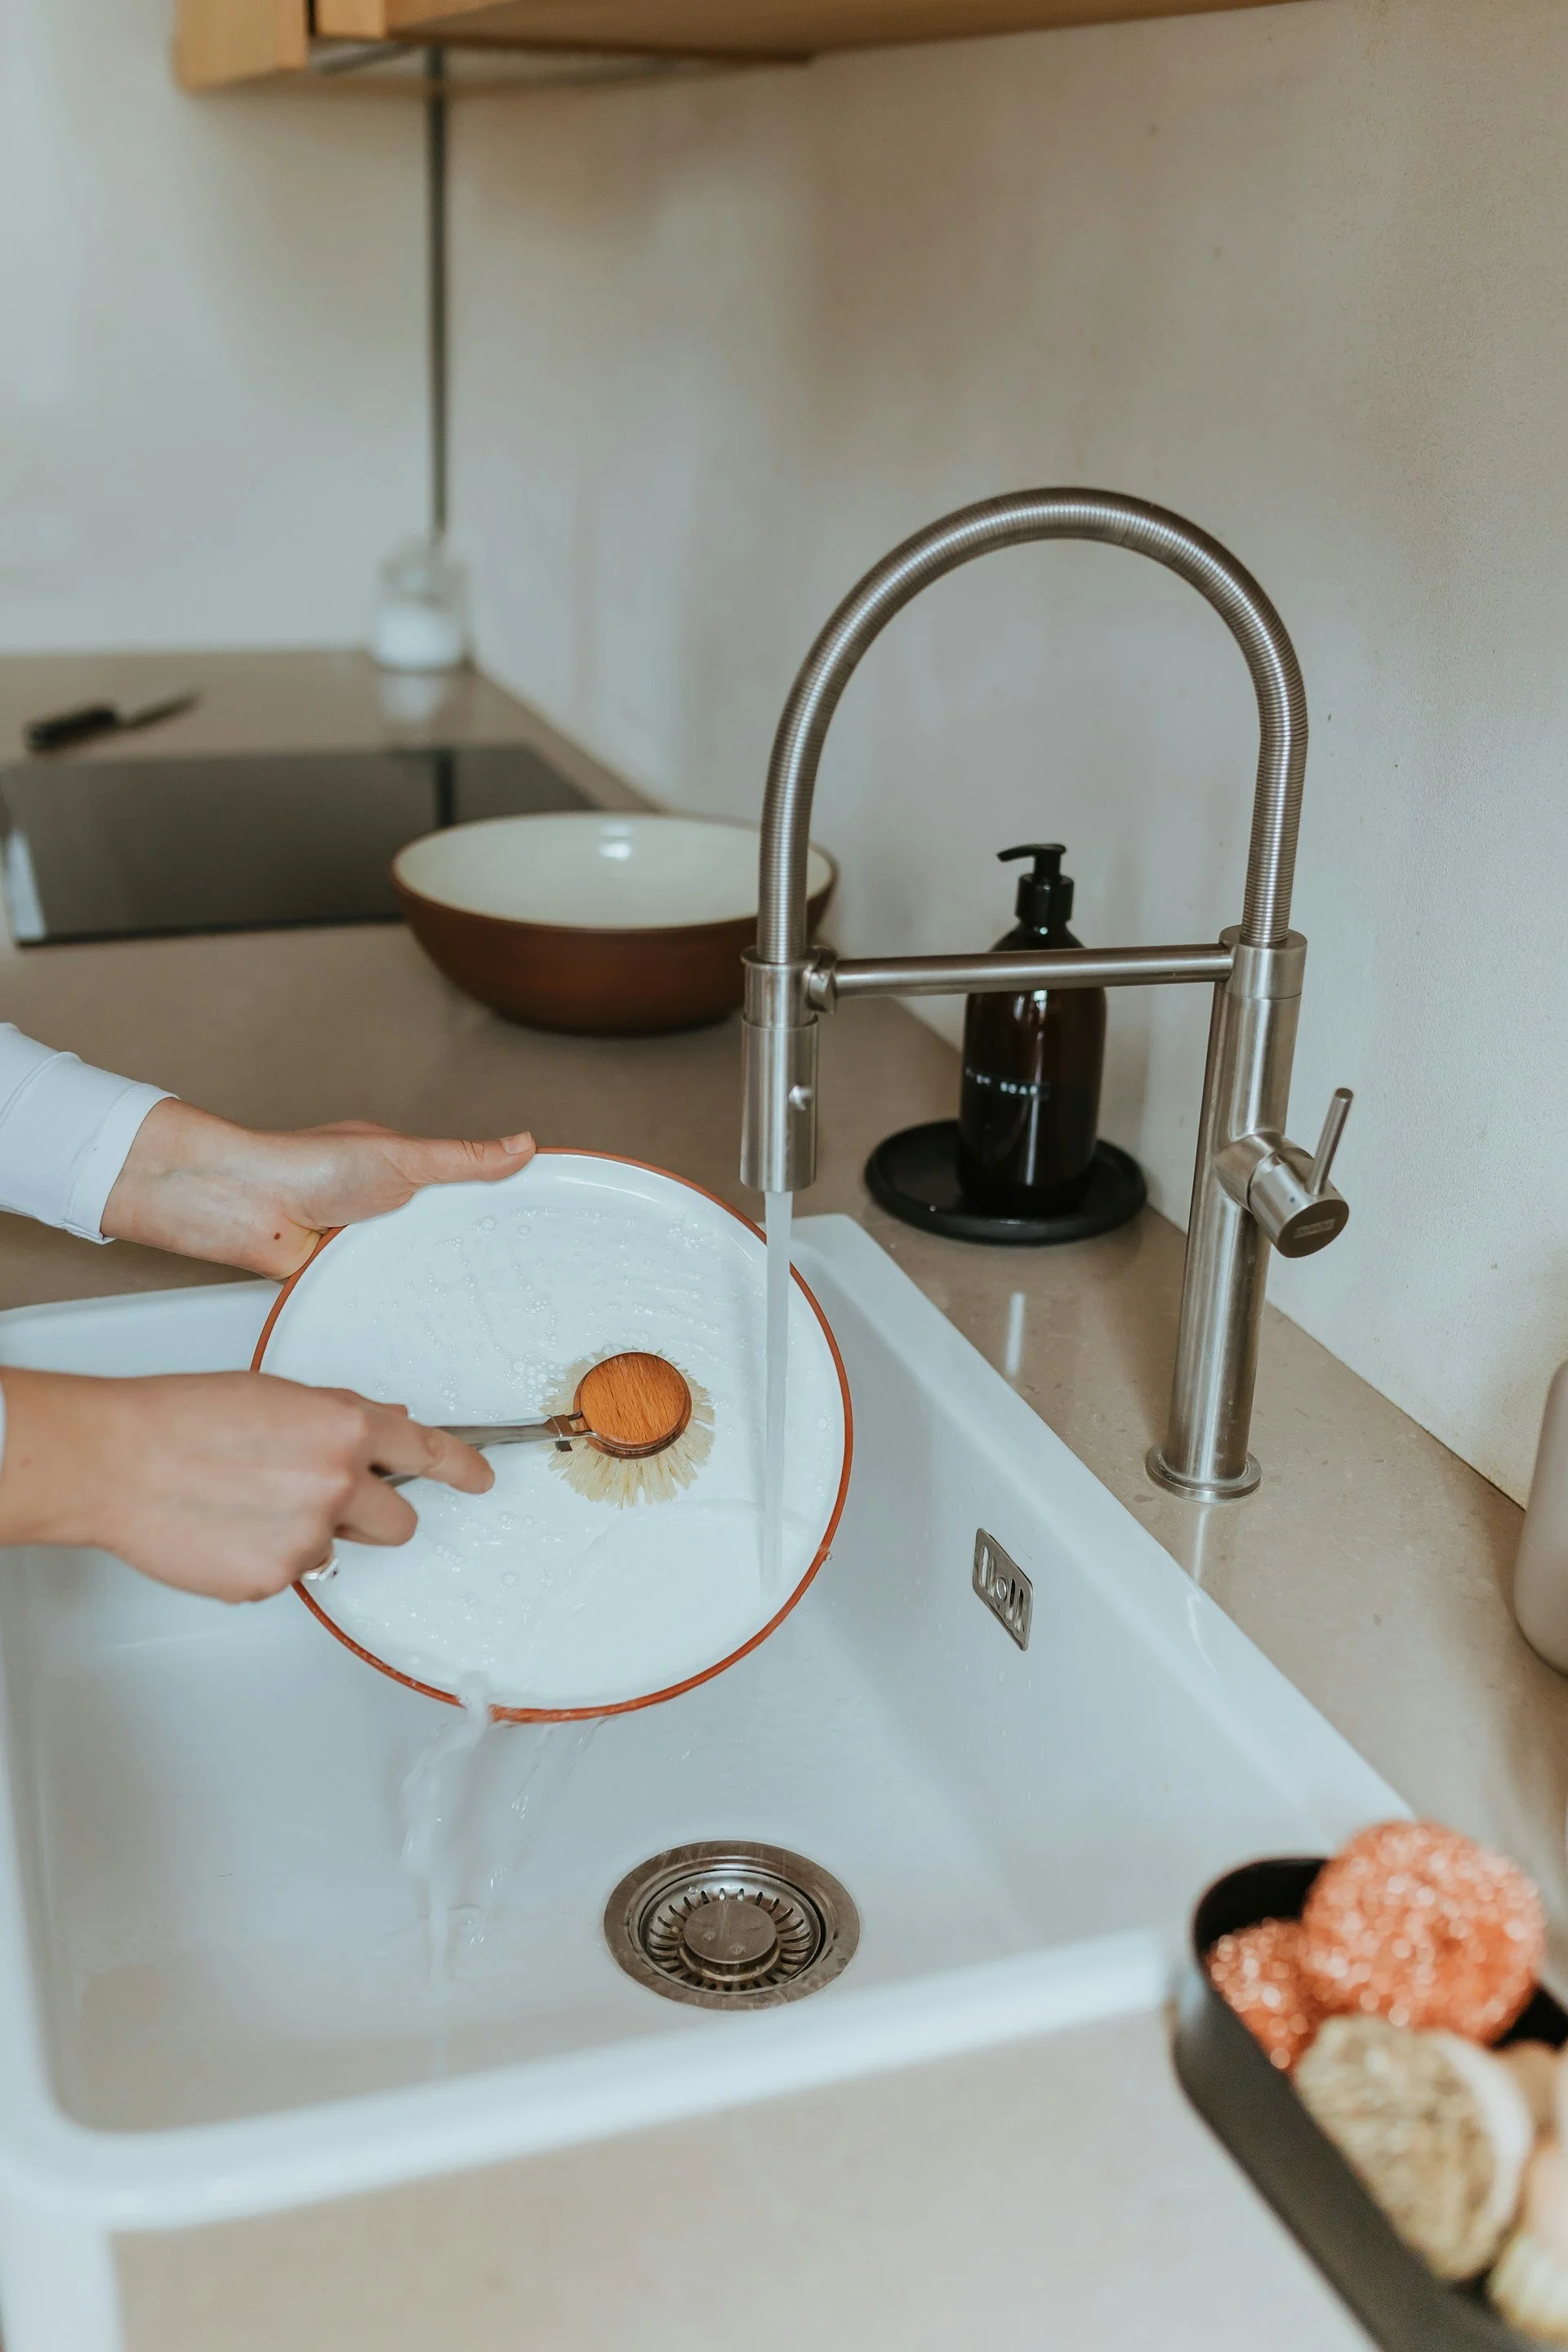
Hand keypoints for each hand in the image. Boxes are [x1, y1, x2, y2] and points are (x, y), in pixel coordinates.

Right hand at [0, 1368, 493, 1602]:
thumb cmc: (184, 1416)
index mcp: (346, 1428)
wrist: (116, 1460)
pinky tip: (227, 1529)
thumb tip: (387, 1426)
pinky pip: (290, 1576)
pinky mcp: (272, 1581)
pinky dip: (266, 1558)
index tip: (480, 1479)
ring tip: (250, 1505)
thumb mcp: (278, 1395)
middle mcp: (338, 1484)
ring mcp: (307, 1539)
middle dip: (374, 1515)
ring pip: (338, 1550)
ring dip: (312, 1535)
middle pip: (400, 1522)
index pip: (429, 1451)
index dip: (462, 1468)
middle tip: (320, 1497)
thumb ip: (340, 1416)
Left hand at [102, 1100, 533, 1276]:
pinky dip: (401, 1308)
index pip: (465, 1190)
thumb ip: (463, 1158)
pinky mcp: (344, 1283)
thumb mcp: (402, 1157)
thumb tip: (523, 1144)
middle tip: (525, 1283)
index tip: (543, 1227)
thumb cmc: (305, 1165)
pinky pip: (383, 1300)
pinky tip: (427, 1324)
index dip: (501, 1207)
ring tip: (487, 1311)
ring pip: (417, 1273)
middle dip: (476, 1257)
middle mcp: (386, 1212)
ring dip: (436, 1285)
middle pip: (446, 1239)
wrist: (241, 1207)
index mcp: (403, 1174)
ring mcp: (364, 1250)